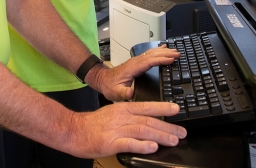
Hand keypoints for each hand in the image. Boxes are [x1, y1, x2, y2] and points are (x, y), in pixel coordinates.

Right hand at [63, 102, 186, 157]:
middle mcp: (121, 117)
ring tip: (173, 140)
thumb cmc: (93, 124)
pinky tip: (152, 148)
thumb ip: (130, 116)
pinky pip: (129, 143)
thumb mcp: (113, 113)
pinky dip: (142, 145)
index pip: (147, 106)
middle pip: (149, 121)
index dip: (163, 108)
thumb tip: (149, 122)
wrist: (73, 130)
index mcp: (123, 108)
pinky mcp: (110, 143)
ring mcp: (116, 130)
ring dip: (160, 136)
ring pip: (143, 130)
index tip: (177, 110)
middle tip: (182, 132)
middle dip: (168, 127)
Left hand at [87, 46, 179, 101]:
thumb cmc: (109, 86)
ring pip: (152, 53)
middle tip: (178, 54)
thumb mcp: (115, 93)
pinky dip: (158, 51)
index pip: (149, 61)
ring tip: (174, 51)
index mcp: (132, 68)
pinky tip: (163, 49)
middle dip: (166, 54)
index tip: (171, 59)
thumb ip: (123, 94)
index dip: (161, 59)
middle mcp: (135, 62)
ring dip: (163, 51)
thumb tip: (130, 93)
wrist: (102, 80)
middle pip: (153, 55)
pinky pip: (149, 54)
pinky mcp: (137, 63)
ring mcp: (136, 61)